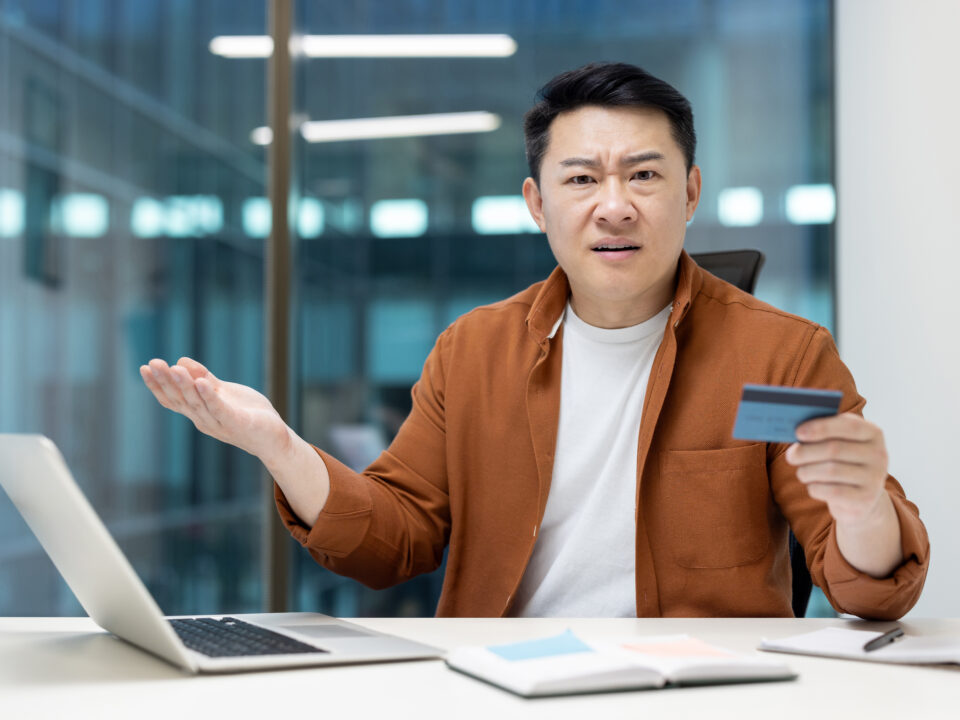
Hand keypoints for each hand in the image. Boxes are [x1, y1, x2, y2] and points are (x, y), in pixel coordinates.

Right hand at [140, 357, 291, 463]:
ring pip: (197, 403)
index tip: (145, 367)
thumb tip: (180, 361)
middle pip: (180, 400)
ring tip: (174, 368)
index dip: (157, 385)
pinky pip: (220, 409)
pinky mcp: (237, 423)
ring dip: (185, 385)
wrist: (273, 437)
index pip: (173, 399)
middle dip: (165, 382)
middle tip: (153, 364)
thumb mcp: (224, 392)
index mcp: (199, 412)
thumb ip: (205, 378)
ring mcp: (219, 423)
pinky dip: (210, 396)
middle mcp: (204, 420)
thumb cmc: (247, 414)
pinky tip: (202, 382)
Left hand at [785, 412, 889, 527]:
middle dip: (807, 452)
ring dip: (808, 471)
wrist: (861, 496)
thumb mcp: (838, 443)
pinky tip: (812, 486)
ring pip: (831, 471)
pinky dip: (815, 488)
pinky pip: (832, 491)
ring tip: (801, 473)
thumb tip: (796, 431)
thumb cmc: (842, 462)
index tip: (798, 432)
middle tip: (790, 456)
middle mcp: (879, 454)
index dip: (821, 428)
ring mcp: (875, 478)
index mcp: (873, 433)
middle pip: (834, 449)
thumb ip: (822, 433)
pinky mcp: (866, 499)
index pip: (848, 426)